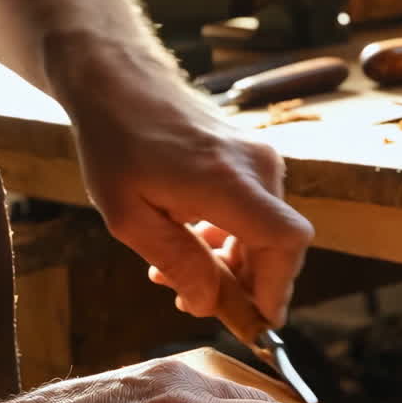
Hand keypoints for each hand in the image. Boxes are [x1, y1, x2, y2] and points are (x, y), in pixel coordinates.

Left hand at [62, 46, 312, 326]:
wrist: (118, 81)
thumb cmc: (116, 144)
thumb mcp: (129, 217)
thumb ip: (177, 263)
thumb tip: (210, 304)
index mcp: (229, 182)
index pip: (285, 242)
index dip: (277, 288)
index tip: (257, 321)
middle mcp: (257, 167)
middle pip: (278, 245)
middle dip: (245, 285)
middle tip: (197, 304)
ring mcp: (259, 158)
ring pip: (265, 232)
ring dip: (231, 264)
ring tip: (175, 278)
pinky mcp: (253, 158)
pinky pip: (255, 212)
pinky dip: (230, 239)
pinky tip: (189, 245)